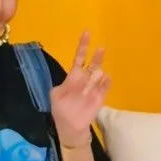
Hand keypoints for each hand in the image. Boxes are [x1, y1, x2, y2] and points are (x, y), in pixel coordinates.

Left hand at [50, 31, 110, 147]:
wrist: (70, 127)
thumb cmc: (61, 110)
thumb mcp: (55, 96)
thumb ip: (60, 86)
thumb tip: (71, 80)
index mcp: (73, 77)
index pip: (79, 57)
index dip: (82, 45)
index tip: (87, 32)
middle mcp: (85, 79)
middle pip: (92, 64)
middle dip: (96, 56)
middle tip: (100, 48)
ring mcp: (93, 88)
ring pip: (99, 75)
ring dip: (97, 74)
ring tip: (94, 76)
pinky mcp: (100, 98)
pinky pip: (105, 88)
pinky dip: (106, 83)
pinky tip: (106, 78)